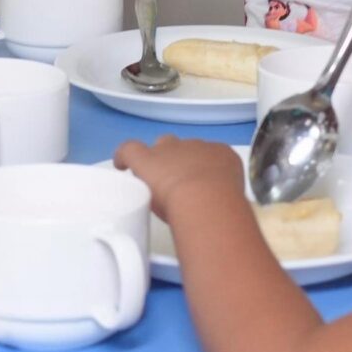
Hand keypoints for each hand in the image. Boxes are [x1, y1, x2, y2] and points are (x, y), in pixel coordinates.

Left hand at [115, 135, 249, 221]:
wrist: (205, 198)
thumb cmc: (222, 205)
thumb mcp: (231, 198)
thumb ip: (221, 195)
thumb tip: (214, 205)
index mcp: (220, 154)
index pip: (208, 155)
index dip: (199, 168)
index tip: (196, 183)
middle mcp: (195, 146)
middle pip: (183, 148)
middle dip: (176, 161)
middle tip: (173, 184)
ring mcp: (169, 149)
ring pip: (159, 146)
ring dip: (156, 159)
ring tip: (150, 176)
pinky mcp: (145, 158)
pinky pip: (130, 149)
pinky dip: (124, 156)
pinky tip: (120, 165)